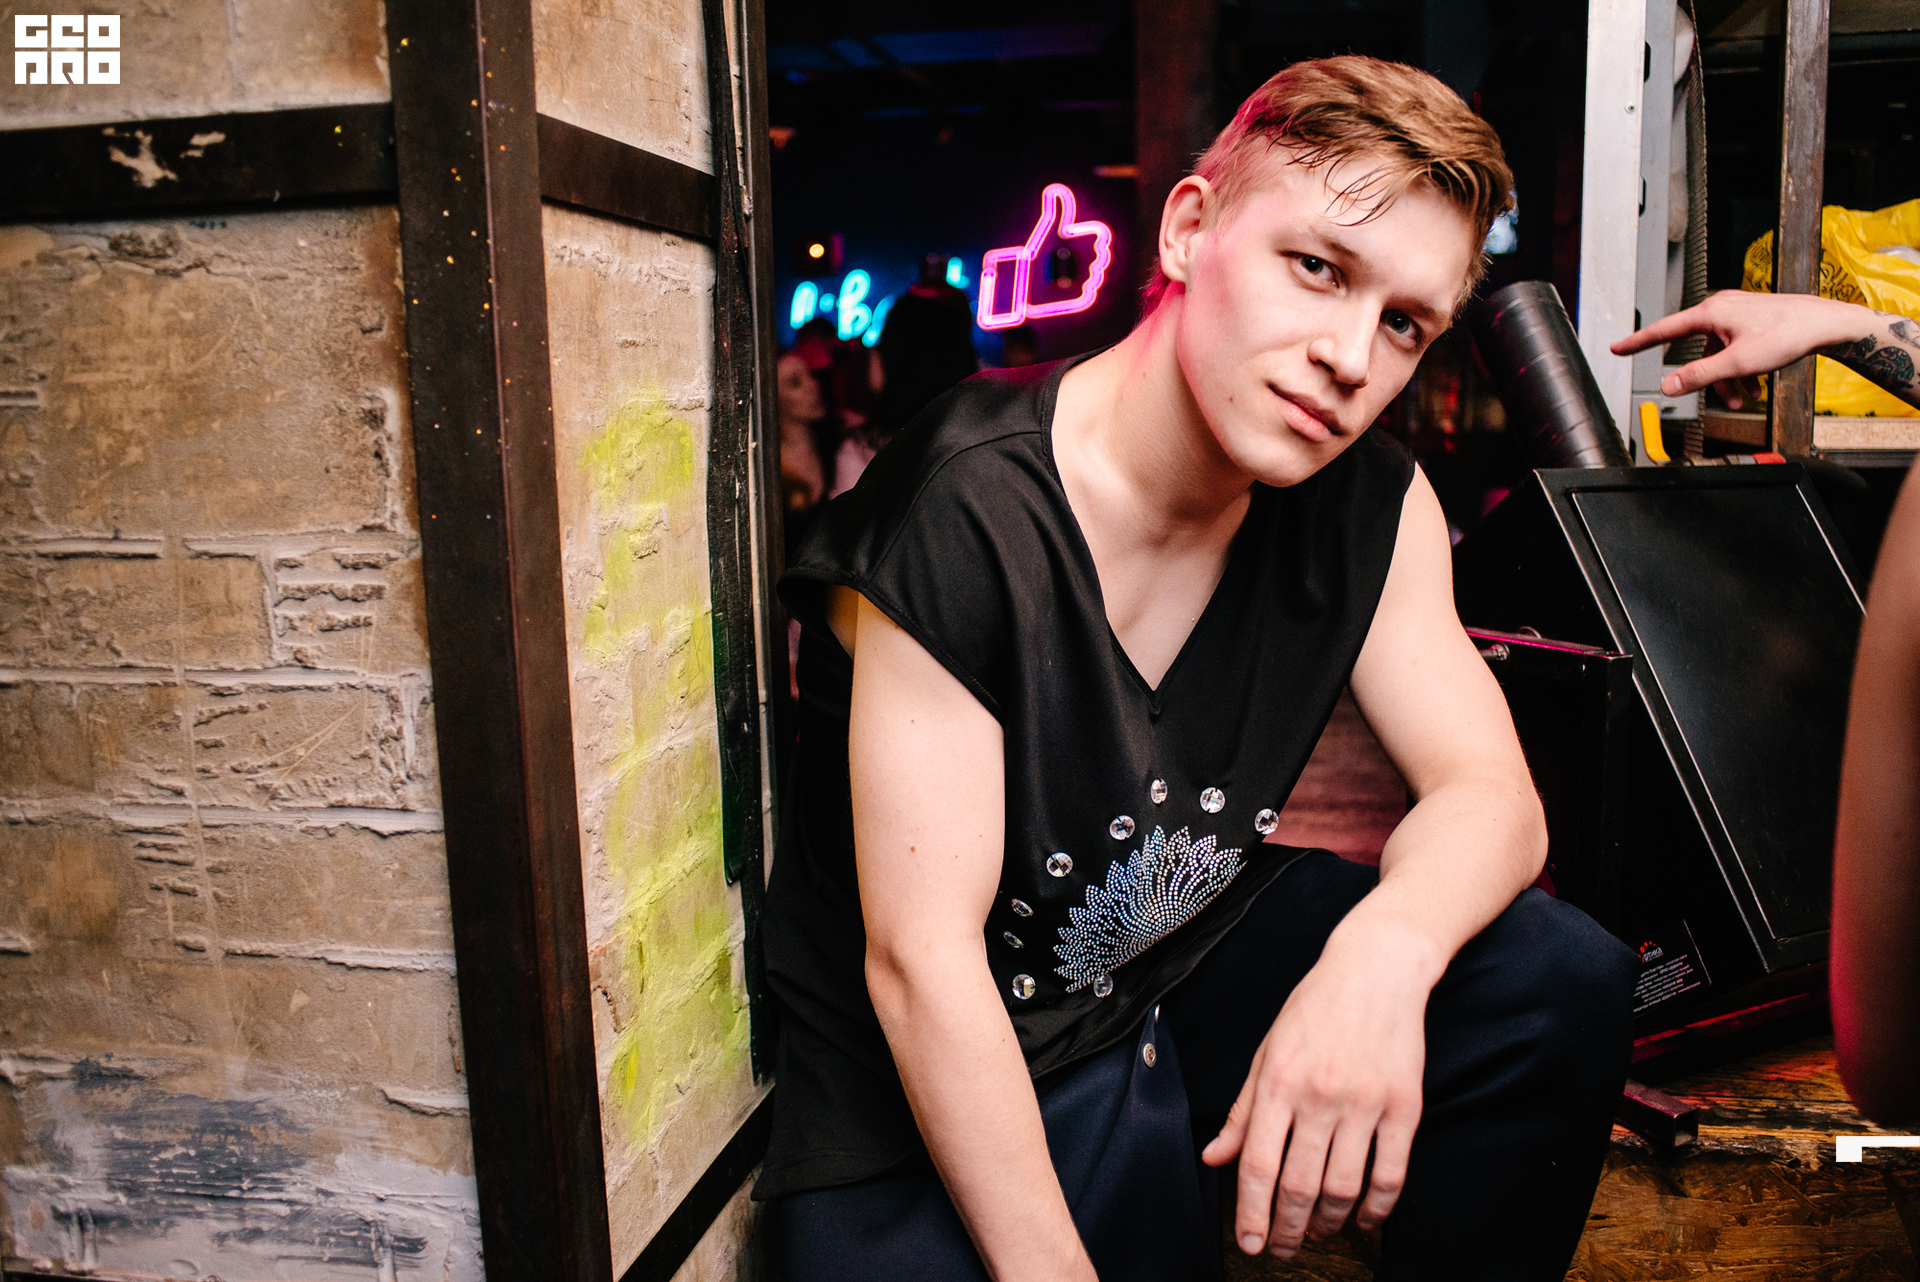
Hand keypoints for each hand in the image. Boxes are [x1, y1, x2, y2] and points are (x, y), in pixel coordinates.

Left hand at [1201, 922, 1432, 1257]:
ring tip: (1317, 1231)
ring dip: (1328, 1222)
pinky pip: (1391, 1174)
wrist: (1377, 969)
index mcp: (1279, 1082)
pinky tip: (1364, 1219)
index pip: (1259, 1164)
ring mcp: (1366, 1103)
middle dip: (1287, 1229)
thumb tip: (1215, 1158)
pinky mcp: (1405, 1107)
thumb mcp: (1267, 1051)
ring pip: (1344, 1188)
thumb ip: (1243, 1111)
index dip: (1251, 1213)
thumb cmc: (1315, 1008)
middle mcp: (1320, 1096)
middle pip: (1299, 1185)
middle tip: (1283, 1248)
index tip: (1248, 1243)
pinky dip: (1377, 1208)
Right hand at [1609, 290, 1877, 408]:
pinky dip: (1740, 369)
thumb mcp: (1737, 363)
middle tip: (1719, 397)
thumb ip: (1699, 376)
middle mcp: (1720, 308)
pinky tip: (1755, 385)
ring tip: (1743, 397)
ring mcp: (1737, 314)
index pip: (1663, 330)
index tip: (1617, 348)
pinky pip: (1734, 349)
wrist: (1826, 324)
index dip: (1638, 342)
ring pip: (1718, 352)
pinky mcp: (1751, 321)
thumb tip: (1668, 386)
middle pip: (1697, 349)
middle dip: (1706, 378)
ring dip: (1727, 378)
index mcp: (1710, 312)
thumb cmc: (1787, 335)